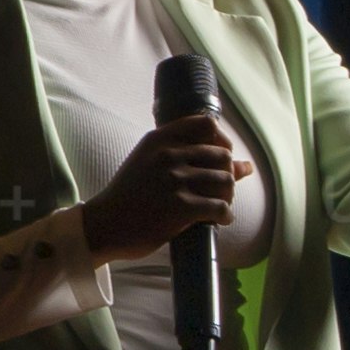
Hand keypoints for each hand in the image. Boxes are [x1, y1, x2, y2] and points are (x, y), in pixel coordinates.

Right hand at [78, 110, 250, 267]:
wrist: (103, 225)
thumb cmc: (128, 196)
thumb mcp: (147, 163)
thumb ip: (188, 157)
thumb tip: (246, 166)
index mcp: (158, 140)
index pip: (206, 124)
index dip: (222, 140)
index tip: (220, 156)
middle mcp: (168, 156)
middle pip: (222, 155)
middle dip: (228, 174)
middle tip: (220, 190)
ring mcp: (175, 180)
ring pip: (226, 181)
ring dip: (228, 196)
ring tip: (218, 205)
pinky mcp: (181, 206)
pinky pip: (221, 207)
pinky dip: (225, 215)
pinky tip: (218, 220)